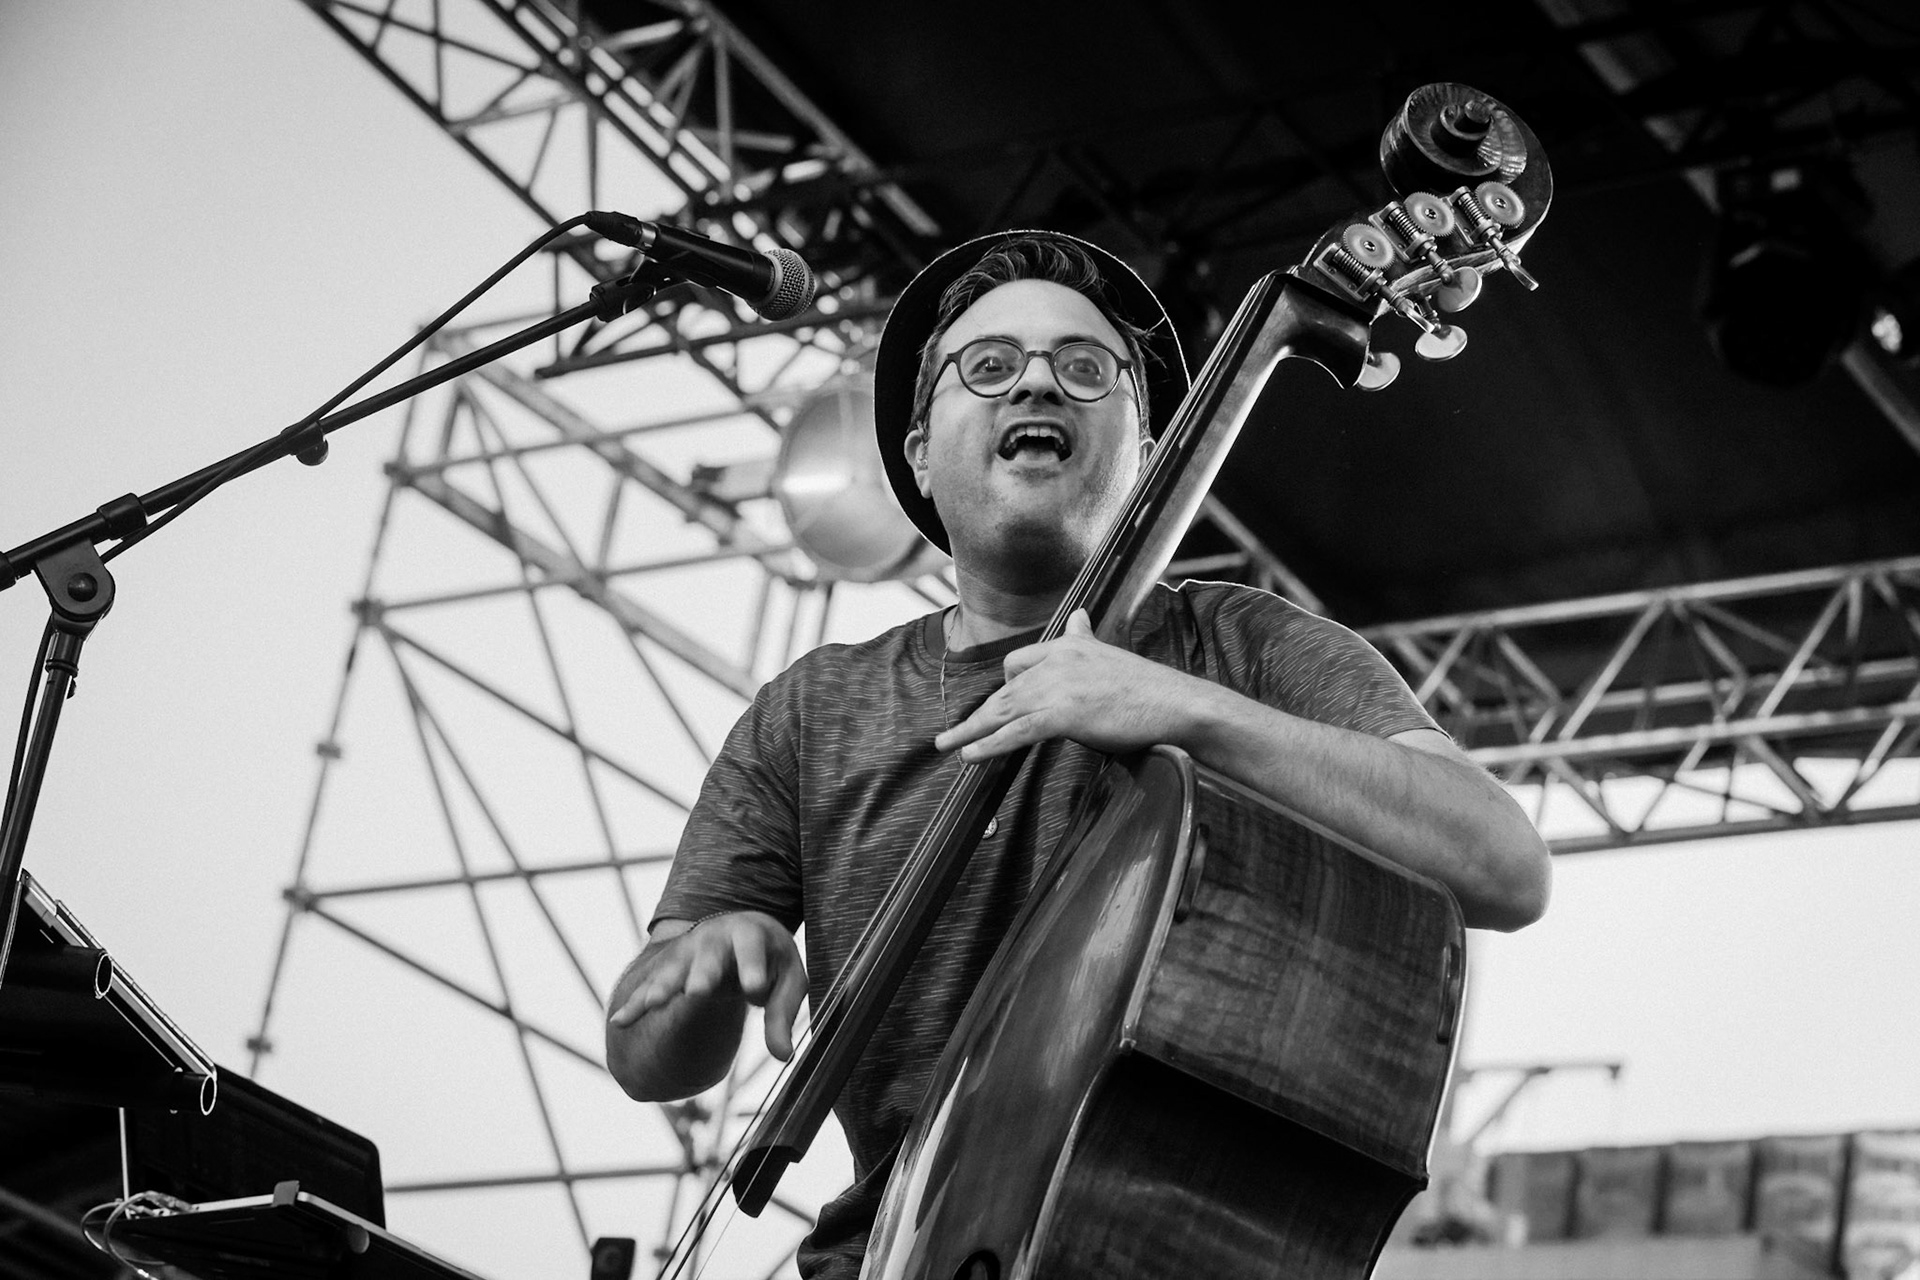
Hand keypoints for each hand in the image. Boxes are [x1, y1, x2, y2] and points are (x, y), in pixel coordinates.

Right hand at [606, 911, 808, 1059]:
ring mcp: (687, 952)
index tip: (754, 988)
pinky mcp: (667, 968)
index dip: (753, 966)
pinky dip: (635, 1003)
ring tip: (653, 1004)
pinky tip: (620, 1021)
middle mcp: (714, 938)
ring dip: (664, 986)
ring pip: (674, 968)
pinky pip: (649, 986)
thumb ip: (782, 1017)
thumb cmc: (768, 961)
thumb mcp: (786, 983)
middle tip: (699, 990)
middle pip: (709, 954)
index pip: (752, 947)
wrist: (739, 933)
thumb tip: (785, 1056)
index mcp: (749, 934)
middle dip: (703, 971)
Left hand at [934, 609, 1210, 761]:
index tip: (996, 705)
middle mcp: (1058, 660)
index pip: (1018, 662)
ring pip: (1003, 711)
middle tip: (951, 735)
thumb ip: (1086, 640)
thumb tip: (1078, 616)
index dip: (1005, 688)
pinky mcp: (1064, 714)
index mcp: (1068, 646)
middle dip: (977, 715)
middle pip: (1004, 690)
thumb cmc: (1149, 690)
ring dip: (971, 732)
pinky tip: (970, 756)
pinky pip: (1016, 732)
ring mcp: (1059, 686)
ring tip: (948, 746)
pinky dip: (989, 745)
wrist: (1178, 705)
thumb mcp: (1111, 656)